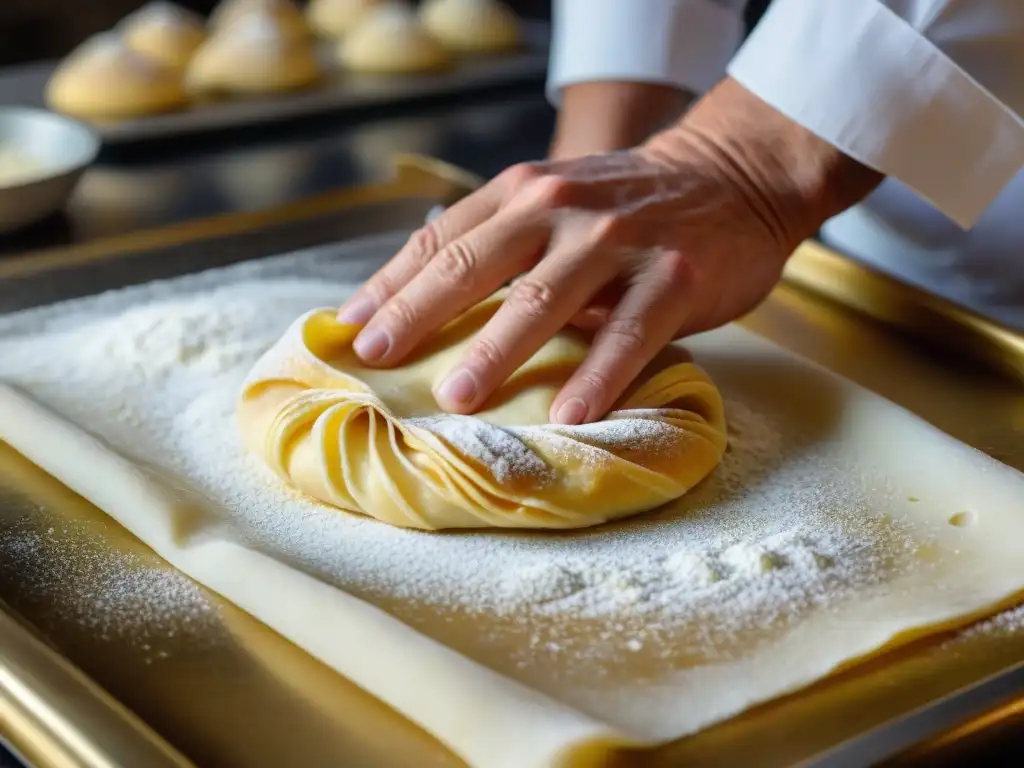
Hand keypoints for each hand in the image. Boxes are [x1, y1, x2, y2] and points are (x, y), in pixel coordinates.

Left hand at [337, 78, 881, 423]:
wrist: (731, 173)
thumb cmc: (627, 202)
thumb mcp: (554, 199)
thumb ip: (499, 239)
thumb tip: (421, 301)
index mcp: (523, 191)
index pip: (440, 239)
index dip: (390, 285)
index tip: (349, 331)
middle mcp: (561, 208)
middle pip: (474, 265)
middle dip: (418, 316)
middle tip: (376, 363)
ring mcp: (617, 241)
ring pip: (543, 299)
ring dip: (495, 351)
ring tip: (456, 398)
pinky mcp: (673, 277)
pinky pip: (628, 334)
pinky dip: (598, 375)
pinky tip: (569, 413)